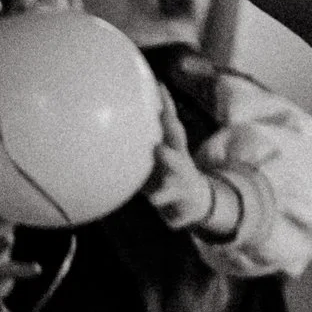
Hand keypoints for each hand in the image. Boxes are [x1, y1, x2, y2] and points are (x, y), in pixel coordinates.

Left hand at [141, 87, 231, 237]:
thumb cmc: (169, 175)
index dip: (167, 107)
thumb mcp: (160, 157)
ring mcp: (183, 188)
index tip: (159, 87)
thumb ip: (144, 142)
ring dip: (166, 187)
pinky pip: (177, 216)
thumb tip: (113, 119)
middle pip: (176, 154)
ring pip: (174, 187)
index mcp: (175, 151)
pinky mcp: (183, 210)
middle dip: (168, 150)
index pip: (171, 126)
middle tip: (157, 145)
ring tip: (155, 194)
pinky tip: (172, 223)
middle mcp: (181, 167)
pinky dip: (174, 219)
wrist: (199, 203)